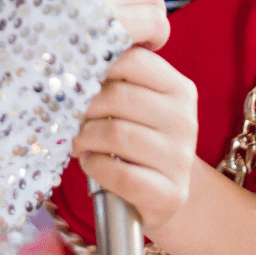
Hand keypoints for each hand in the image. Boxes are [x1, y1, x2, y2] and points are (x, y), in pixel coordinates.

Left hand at [72, 47, 197, 236]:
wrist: (167, 193)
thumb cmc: (141, 139)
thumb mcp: (140, 104)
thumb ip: (119, 80)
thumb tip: (75, 65)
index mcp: (180, 89)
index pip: (133, 60)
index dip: (99, 69)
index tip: (83, 84)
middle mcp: (184, 119)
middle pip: (118, 97)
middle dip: (84, 108)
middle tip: (71, 120)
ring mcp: (180, 157)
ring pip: (115, 134)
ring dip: (84, 139)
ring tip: (78, 143)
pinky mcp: (171, 193)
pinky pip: (121, 174)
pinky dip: (95, 166)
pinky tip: (90, 163)